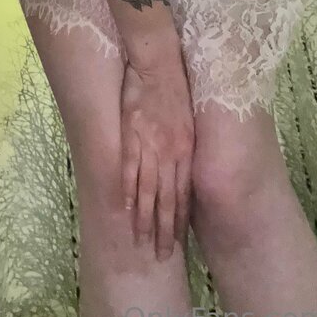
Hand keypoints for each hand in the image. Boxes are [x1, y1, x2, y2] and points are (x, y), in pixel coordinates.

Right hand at [120, 57, 194, 261]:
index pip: (185, 192)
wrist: (157, 61)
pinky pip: (130, 171)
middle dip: (166, 229)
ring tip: (142, 242)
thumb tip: (182, 160)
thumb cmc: (175, 83)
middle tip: (163, 255)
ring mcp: (151, 146)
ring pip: (149, 191)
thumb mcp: (189, 116)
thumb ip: (184, 141)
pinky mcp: (132, 137)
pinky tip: (127, 211)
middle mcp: (172, 152)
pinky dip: (129, 193)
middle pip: (169, 199)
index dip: (181, 218)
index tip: (178, 239)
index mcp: (187, 148)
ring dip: (146, 219)